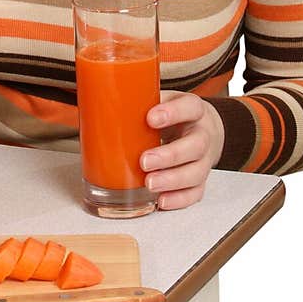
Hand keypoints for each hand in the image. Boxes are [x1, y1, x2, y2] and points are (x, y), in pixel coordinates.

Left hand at [139, 91, 224, 210]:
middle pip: (196, 145)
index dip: (173, 113)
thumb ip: (139, 101)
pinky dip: (179, 199)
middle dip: (170, 155)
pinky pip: (195, 192)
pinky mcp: (201, 179)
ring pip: (197, 172)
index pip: (190, 107)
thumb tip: (97, 102)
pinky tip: (161, 201)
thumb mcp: (161, 100)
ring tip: (149, 184)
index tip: (150, 118)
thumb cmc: (172, 115)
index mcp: (193, 110)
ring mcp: (204, 159)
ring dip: (172, 180)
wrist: (201, 128)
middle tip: (145, 161)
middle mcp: (202, 134)